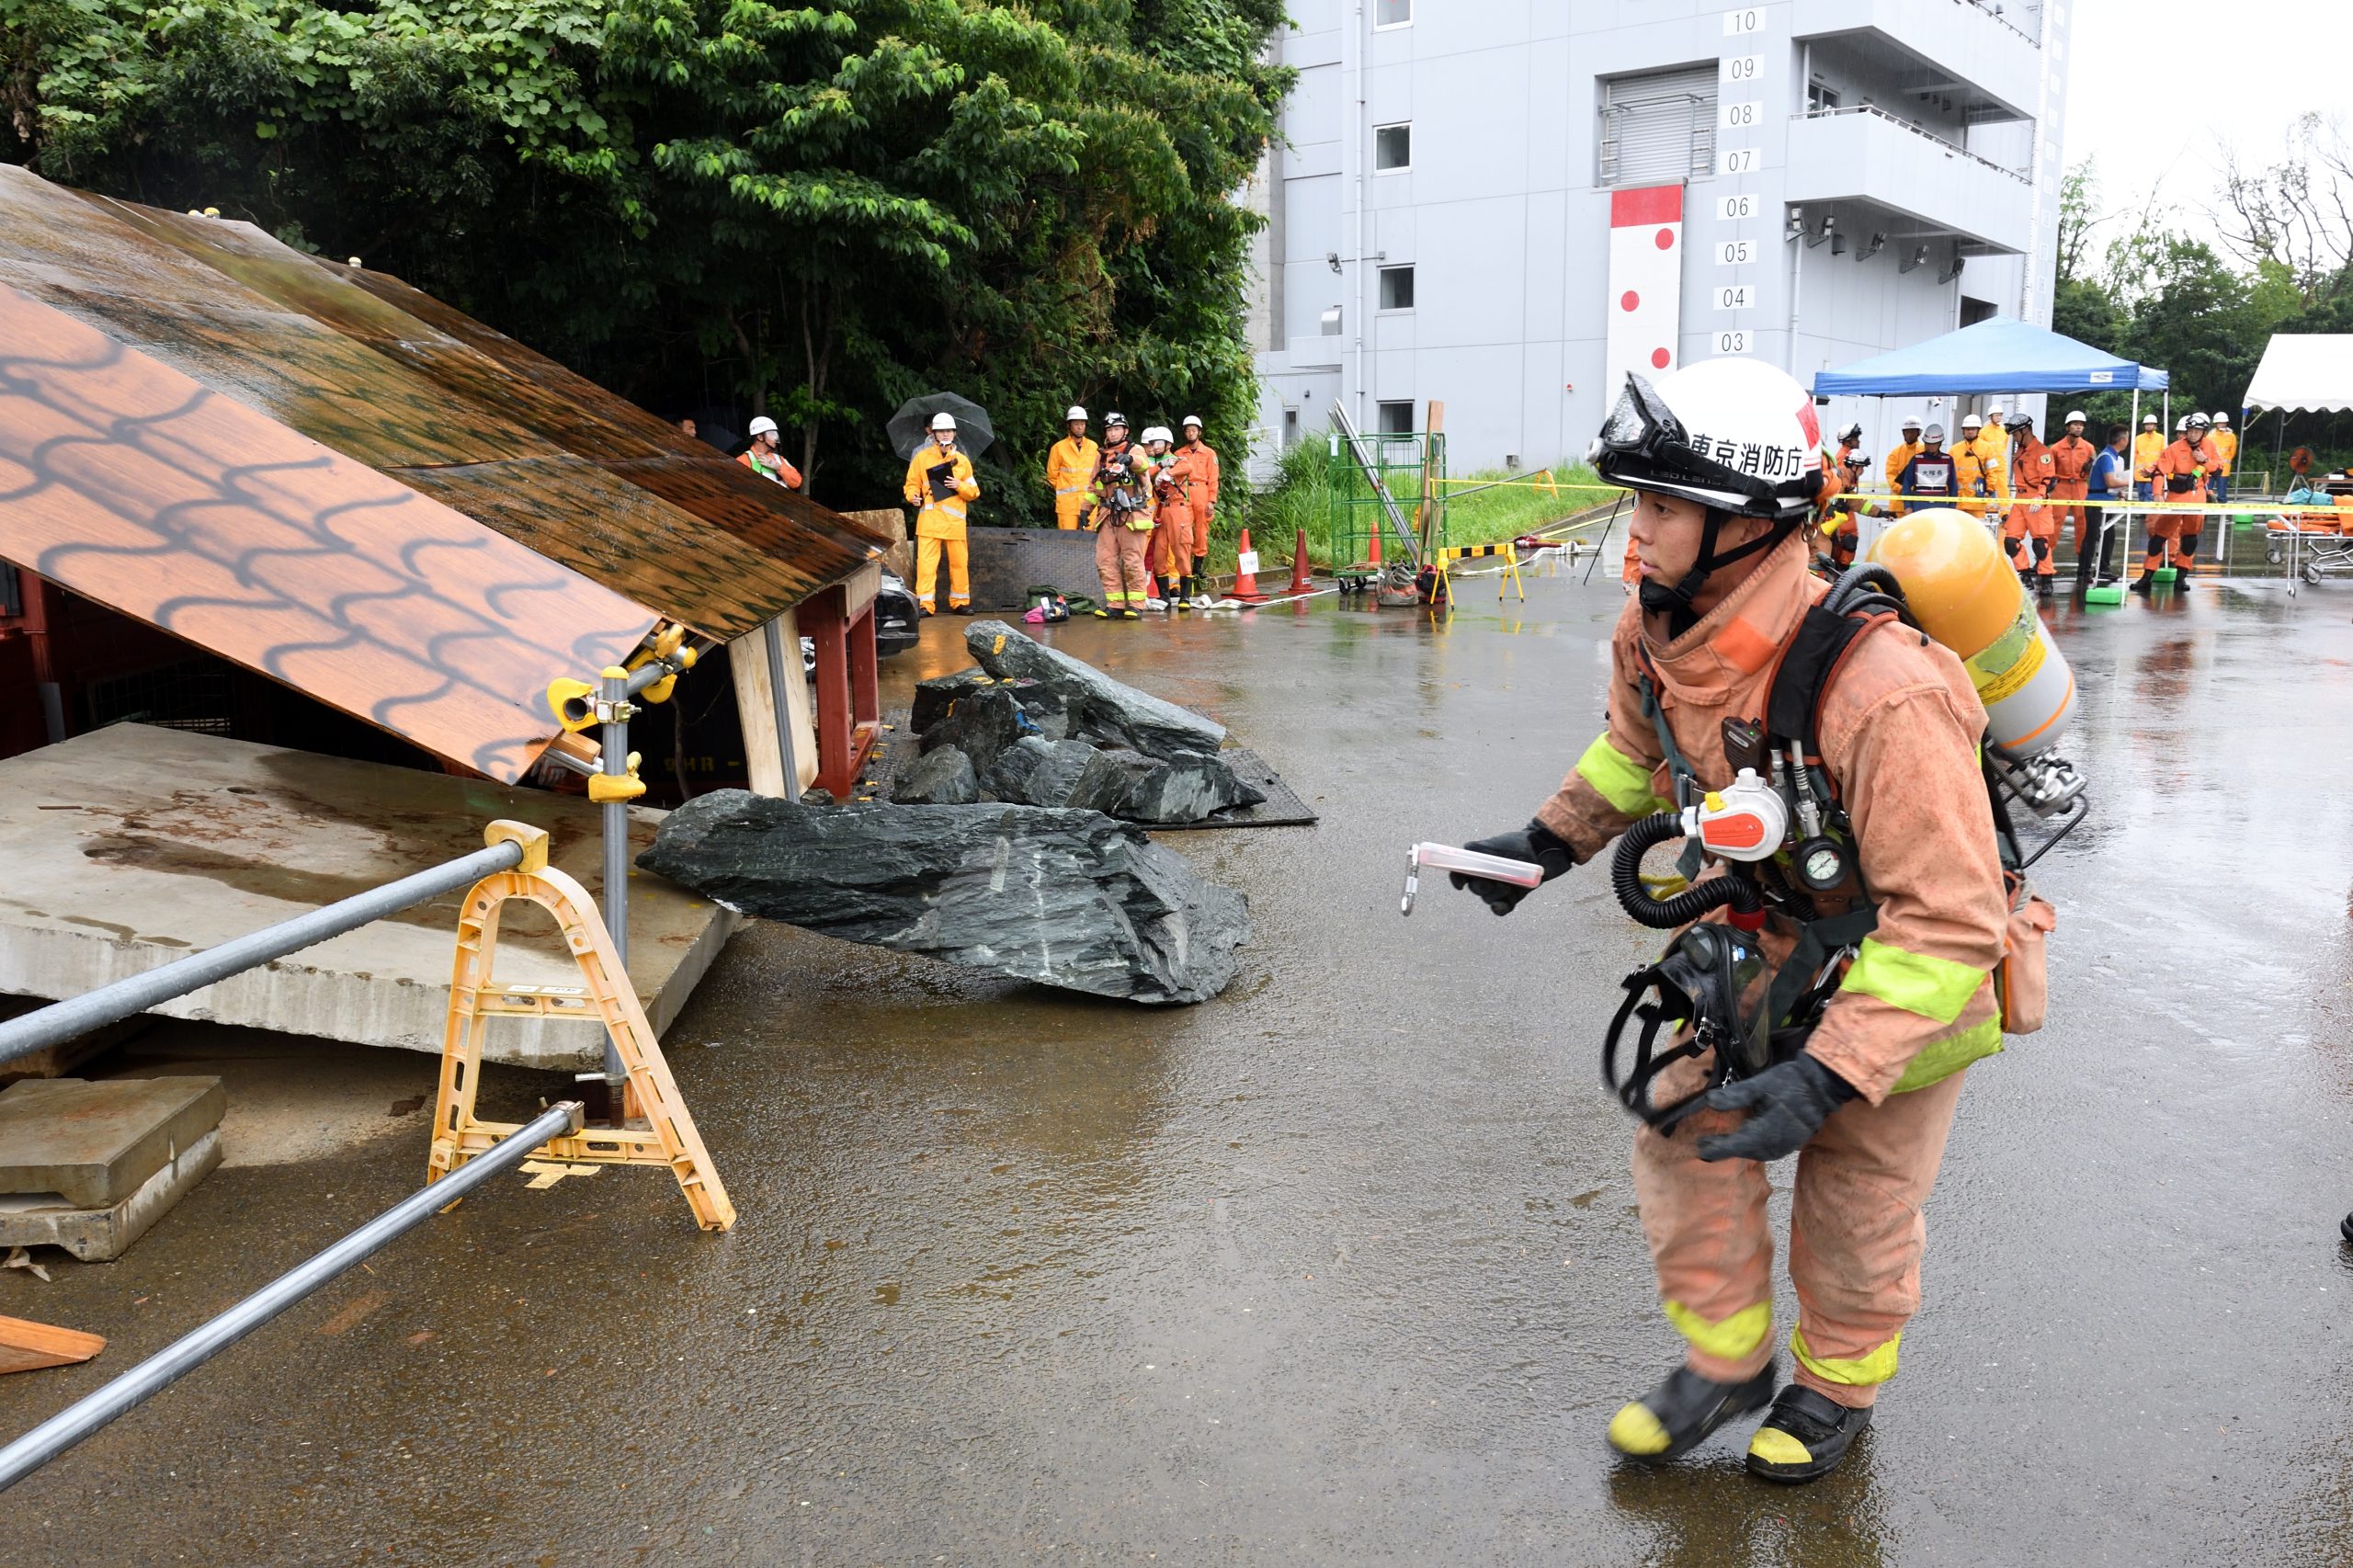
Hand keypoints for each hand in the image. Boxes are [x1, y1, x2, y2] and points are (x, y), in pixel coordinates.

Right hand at [1449, 820, 1575, 914]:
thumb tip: (1464, 852)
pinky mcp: (1513, 897)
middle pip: (1475, 888)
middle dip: (1480, 887)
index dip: (1457, 879)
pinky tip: (1501, 905)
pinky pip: (1501, 908)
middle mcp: (1487, 876)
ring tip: (1507, 886)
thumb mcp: (1495, 843)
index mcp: (1479, 862)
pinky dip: (1500, 908)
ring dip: (1494, 894)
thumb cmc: (1519, 844)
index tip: (1461, 884)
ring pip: (1488, 898)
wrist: (1544, 849)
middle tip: (1492, 883)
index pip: (1461, 873)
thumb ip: (1476, 848)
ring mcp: (1500, 887)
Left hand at [1696, 1055, 1857, 1162]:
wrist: (1822, 1087)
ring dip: (1736, 1148)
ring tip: (1717, 1145)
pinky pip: (1763, 1149)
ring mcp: (1782, 1148)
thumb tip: (1709, 1102)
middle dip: (1723, 1149)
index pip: (1733, 1146)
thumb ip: (1734, 1096)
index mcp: (1763, 1134)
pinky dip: (1749, 1146)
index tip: (1698, 1148)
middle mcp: (1772, 1147)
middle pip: (1742, 1151)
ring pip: (1752, 1152)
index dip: (1715, 1148)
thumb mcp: (1759, 1085)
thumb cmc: (1790, 1084)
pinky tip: (1742, 1139)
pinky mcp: (1788, 1145)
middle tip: (1702, 1146)